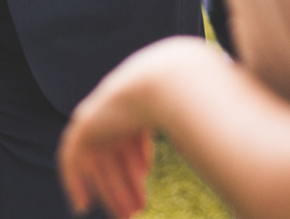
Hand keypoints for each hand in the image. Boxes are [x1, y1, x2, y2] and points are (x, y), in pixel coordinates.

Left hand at [61, 37, 214, 216]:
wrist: (172, 83)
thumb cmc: (197, 103)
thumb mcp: (198, 124)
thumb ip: (200, 137)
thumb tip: (218, 156)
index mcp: (140, 99)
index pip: (132, 137)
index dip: (138, 164)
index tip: (146, 190)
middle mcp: (117, 105)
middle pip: (116, 153)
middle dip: (126, 185)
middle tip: (135, 213)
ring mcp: (100, 113)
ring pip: (100, 160)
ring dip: (110, 191)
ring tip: (124, 217)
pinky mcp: (85, 124)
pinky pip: (71, 158)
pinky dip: (74, 182)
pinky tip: (82, 205)